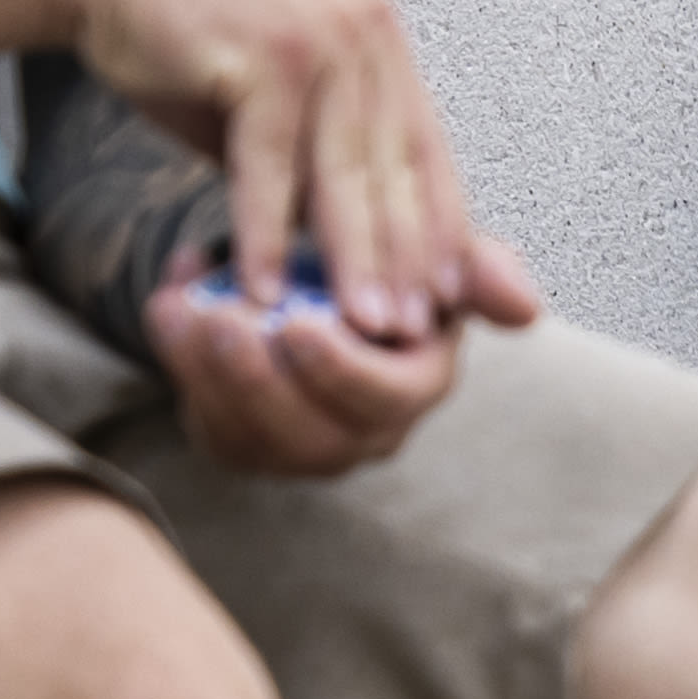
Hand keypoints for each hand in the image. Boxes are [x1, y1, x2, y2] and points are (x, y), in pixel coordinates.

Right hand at [43, 0, 509, 342]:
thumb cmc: (200, 53)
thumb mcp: (281, 110)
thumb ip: (326, 168)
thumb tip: (372, 254)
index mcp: (382, 47)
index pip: (427, 155)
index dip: (443, 231)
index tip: (453, 301)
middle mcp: (365, 37)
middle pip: (392, 171)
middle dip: (406, 261)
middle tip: (413, 334)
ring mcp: (317, 40)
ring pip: (342, 173)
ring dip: (353, 260)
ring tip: (361, 327)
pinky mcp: (259, 56)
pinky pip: (266, 165)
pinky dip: (265, 233)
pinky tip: (263, 289)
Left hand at [140, 236, 531, 480]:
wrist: (314, 275)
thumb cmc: (380, 264)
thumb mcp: (430, 251)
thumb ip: (477, 268)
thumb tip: (528, 308)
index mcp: (417, 385)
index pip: (386, 398)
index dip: (340, 370)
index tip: (297, 323)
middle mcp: (365, 432)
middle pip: (311, 435)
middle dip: (259, 381)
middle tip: (221, 321)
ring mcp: (301, 447)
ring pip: (251, 438)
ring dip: (207, 377)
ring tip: (182, 311)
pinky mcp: (246, 445)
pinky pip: (209, 426)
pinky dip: (179, 370)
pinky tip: (168, 309)